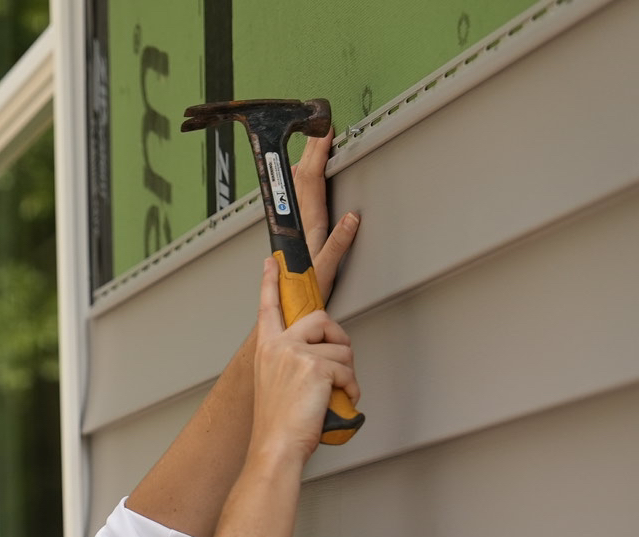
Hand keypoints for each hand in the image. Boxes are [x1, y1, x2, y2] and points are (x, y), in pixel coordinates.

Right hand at [249, 257, 358, 464]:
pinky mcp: (315, 367)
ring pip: (341, 348)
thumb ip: (293, 362)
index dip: (270, 282)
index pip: (267, 307)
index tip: (270, 262)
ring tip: (334, 394)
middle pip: (321, 319)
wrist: (275, 446)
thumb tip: (322, 356)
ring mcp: (296, 354)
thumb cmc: (278, 424)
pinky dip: (350, 388)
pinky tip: (339, 401)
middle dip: (338, 339)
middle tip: (339, 364)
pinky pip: (347, 369)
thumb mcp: (277, 384)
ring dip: (346, 373)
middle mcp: (278, 346)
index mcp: (266, 349)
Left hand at [292, 132, 360, 296]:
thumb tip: (353, 218)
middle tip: (318, 128)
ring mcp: (296, 227)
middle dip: (311, 150)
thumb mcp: (327, 269)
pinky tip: (297, 175)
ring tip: (310, 144)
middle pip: (303, 178)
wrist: (286, 306)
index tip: (324, 134)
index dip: (317, 155)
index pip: (312, 181)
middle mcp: (300, 223)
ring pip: (298, 186)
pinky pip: (295, 199)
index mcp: (308, 225)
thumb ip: (339, 243)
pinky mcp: (295, 233)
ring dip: (304, 162)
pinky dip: (297, 182)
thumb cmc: (304, 291)